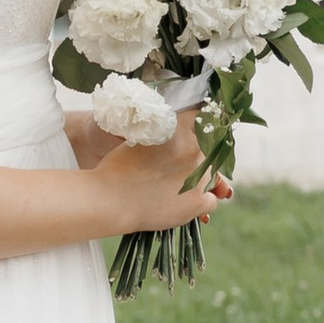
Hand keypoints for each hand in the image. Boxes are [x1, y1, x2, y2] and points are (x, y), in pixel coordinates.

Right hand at [100, 129, 232, 235]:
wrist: (111, 199)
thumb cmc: (118, 169)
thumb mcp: (141, 139)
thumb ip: (162, 134)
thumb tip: (174, 134)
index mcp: (181, 130)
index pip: (201, 118)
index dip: (199, 126)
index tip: (191, 135)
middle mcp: (196, 150)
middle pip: (206, 153)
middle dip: (192, 160)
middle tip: (171, 171)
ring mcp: (200, 176)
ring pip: (210, 177)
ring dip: (196, 181)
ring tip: (171, 189)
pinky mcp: (199, 201)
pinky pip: (212, 200)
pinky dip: (201, 202)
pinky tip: (182, 203)